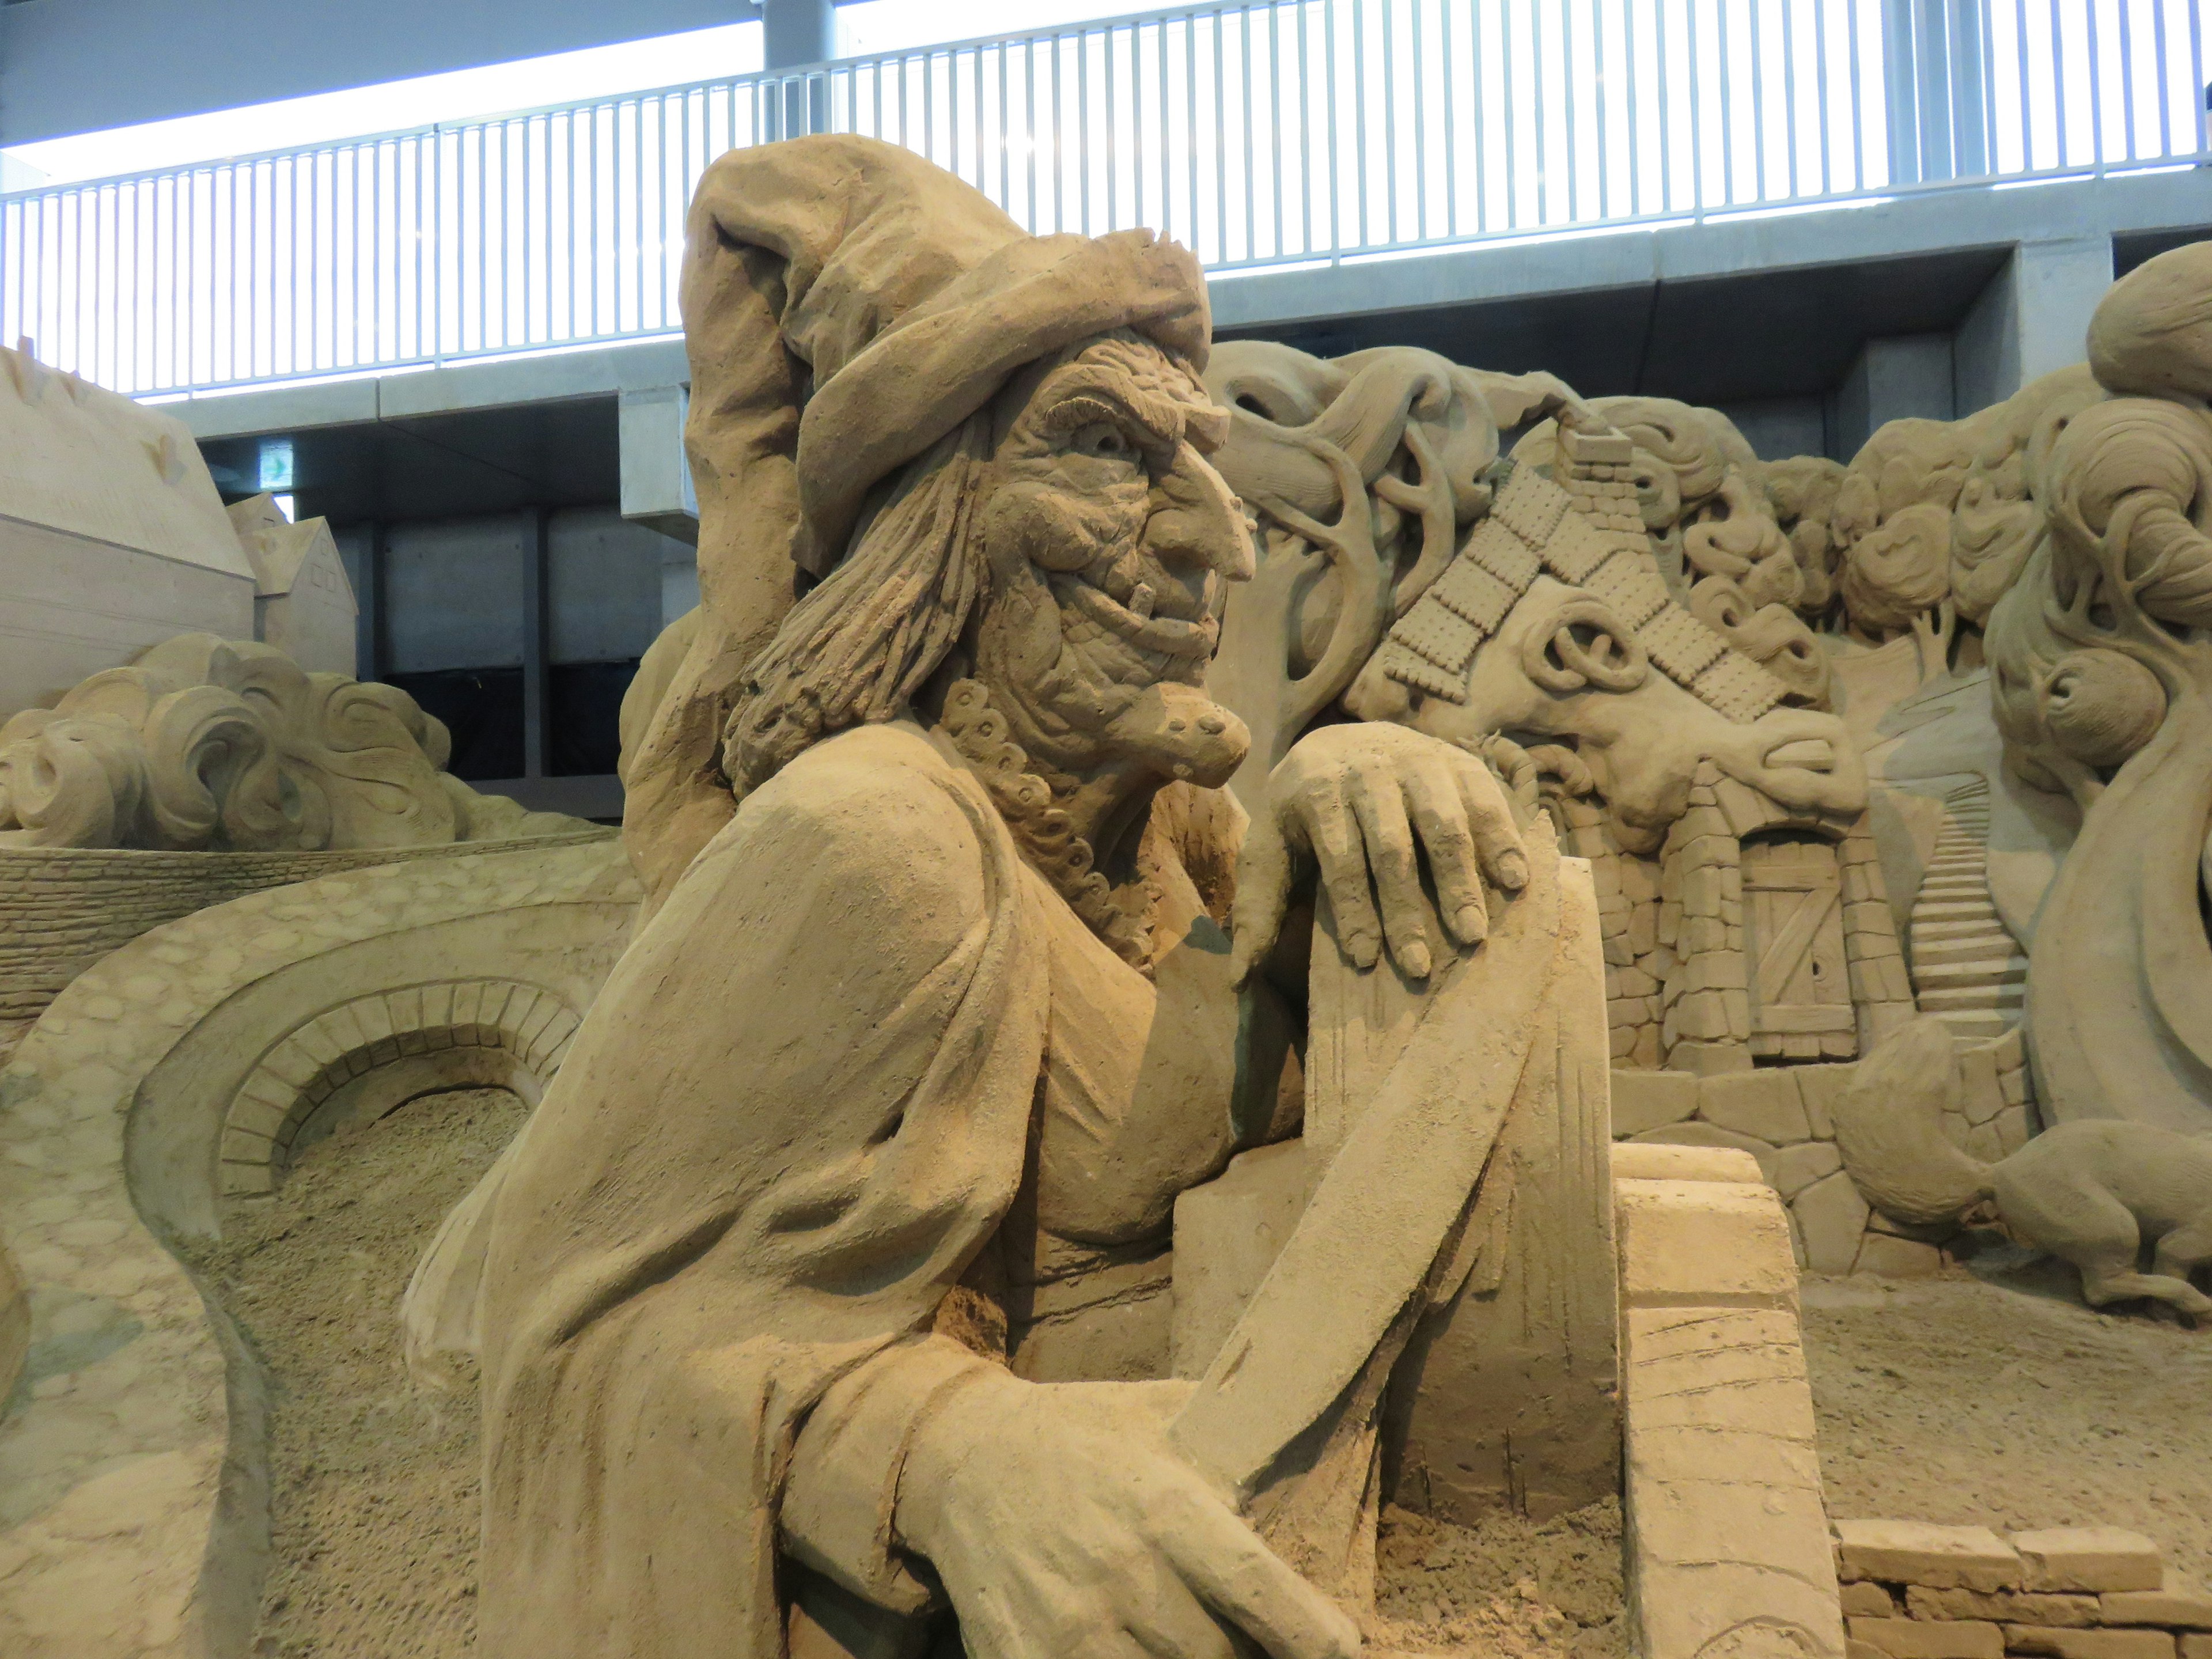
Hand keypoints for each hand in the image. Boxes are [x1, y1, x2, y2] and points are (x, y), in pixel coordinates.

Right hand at [895, 1371, 1359, 1658]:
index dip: (1312, 1635)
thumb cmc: (1084, 1435)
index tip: (1343, 1653)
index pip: (1256, 1588)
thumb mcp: (1163, 1415)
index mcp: (1164, 1507)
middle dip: (1247, 1658)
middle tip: (1250, 1641)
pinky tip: (1135, 1652)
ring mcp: (1070, 1628)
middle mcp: (1121, 1572)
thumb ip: (1238, 1442)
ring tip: (1188, 1640)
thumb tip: (1321, 1451)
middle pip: (1220, 1658)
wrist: (965, 1459)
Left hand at [1231, 723, 1526, 982]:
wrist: (1343, 742)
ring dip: (1459, 882)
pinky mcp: (1459, 762)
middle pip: (1392, 846)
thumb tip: (1240, 977)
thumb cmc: (1304, 814)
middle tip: (1419, 968)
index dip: (1354, 909)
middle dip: (1405, 910)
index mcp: (1317, 788)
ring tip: (1472, 935)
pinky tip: (1514, 882)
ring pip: (1443, 824)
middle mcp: (1369, 769)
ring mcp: (1419, 760)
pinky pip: (1485, 801)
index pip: (1339, 856)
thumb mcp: (1270, 850)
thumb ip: (1258, 908)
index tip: (1366, 960)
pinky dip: (1501, 840)